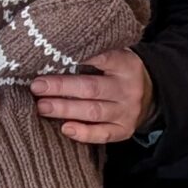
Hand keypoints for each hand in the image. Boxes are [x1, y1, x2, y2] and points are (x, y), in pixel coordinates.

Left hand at [31, 49, 153, 143]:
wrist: (150, 93)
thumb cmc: (119, 70)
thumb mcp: (114, 54)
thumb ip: (92, 53)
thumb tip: (53, 53)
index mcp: (125, 65)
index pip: (102, 58)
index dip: (79, 58)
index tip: (54, 57)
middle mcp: (128, 88)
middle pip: (91, 88)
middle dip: (61, 87)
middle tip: (37, 87)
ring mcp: (128, 111)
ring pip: (94, 112)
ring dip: (66, 109)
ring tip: (42, 106)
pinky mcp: (125, 129)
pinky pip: (103, 134)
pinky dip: (84, 133)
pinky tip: (65, 128)